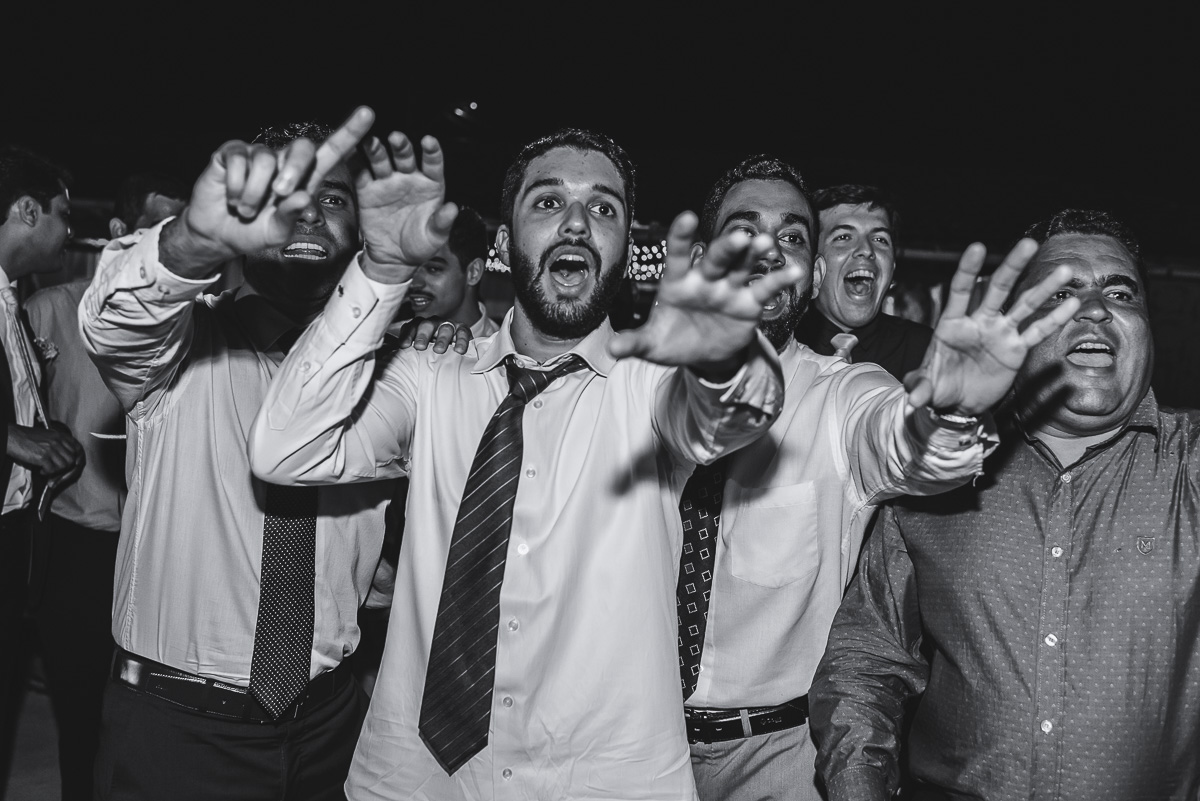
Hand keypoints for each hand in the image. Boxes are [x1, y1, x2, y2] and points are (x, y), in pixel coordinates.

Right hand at [7, 423, 84, 477]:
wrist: (12, 436)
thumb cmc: (27, 437)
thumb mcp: (47, 436)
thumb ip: (58, 443)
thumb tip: (67, 457)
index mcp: (60, 436)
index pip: (77, 449)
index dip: (77, 459)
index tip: (74, 466)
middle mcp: (57, 441)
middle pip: (71, 459)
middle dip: (66, 469)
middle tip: (57, 473)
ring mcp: (51, 448)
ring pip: (64, 465)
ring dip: (56, 471)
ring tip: (47, 470)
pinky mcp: (43, 456)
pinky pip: (52, 469)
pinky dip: (47, 472)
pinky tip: (40, 470)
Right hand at [161, 106, 376, 274]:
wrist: (219, 234)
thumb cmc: (255, 232)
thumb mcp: (279, 231)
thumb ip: (292, 215)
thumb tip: (302, 196)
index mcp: (304, 178)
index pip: (331, 152)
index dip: (349, 133)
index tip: (368, 113)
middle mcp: (283, 161)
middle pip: (302, 148)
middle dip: (294, 170)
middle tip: (280, 194)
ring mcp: (257, 154)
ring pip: (265, 161)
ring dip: (254, 193)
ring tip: (247, 209)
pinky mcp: (231, 153)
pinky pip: (238, 161)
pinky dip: (235, 187)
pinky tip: (232, 197)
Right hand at [356, 133, 458, 282]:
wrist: (394, 259)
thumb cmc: (419, 245)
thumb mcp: (434, 237)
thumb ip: (442, 222)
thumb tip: (452, 209)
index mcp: (430, 186)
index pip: (433, 164)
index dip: (431, 152)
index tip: (428, 141)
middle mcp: (408, 179)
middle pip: (405, 157)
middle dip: (401, 146)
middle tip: (396, 138)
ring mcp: (387, 183)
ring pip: (382, 161)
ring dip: (377, 150)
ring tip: (372, 142)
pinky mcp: (368, 191)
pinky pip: (361, 174)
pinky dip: (356, 163)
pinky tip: (352, 153)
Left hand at [396, 316, 472, 353]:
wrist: (448, 352)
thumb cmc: (427, 350)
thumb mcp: (413, 349)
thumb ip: (399, 348)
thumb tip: (381, 350)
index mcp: (418, 326)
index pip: (411, 327)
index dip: (407, 335)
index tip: (404, 346)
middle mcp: (433, 323)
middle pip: (426, 325)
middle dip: (423, 335)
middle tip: (420, 347)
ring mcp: (448, 325)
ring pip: (445, 327)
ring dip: (442, 338)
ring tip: (439, 350)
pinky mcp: (462, 330)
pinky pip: (462, 332)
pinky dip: (461, 340)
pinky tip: (459, 350)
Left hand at [607, 212, 799, 374]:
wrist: (702, 354)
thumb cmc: (673, 340)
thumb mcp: (652, 344)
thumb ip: (634, 343)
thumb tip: (612, 350)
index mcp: (678, 282)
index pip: (677, 255)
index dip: (680, 237)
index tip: (687, 218)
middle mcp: (705, 279)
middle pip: (716, 257)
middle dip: (727, 247)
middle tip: (739, 236)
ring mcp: (729, 288)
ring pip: (742, 266)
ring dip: (754, 254)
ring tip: (766, 244)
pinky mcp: (749, 303)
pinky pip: (765, 288)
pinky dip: (779, 280)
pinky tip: (793, 271)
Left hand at [903, 238, 1079, 414]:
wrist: (958, 403)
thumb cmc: (938, 386)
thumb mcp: (926, 387)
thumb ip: (920, 387)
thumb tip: (914, 398)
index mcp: (952, 324)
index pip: (961, 291)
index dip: (969, 270)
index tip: (978, 247)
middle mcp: (979, 322)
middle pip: (997, 289)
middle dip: (1012, 267)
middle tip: (1028, 244)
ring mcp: (999, 333)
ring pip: (1023, 306)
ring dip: (1043, 289)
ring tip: (1064, 270)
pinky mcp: (1015, 350)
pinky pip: (1036, 332)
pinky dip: (1053, 320)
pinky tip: (1071, 304)